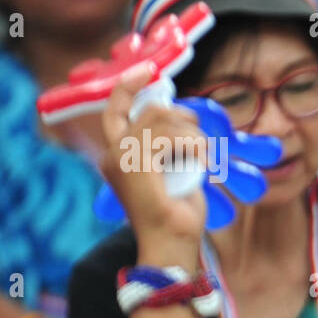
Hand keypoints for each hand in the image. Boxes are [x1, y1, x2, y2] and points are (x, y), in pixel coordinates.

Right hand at [98, 63, 207, 260]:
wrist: (172, 245)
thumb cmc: (177, 217)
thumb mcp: (176, 173)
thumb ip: (171, 148)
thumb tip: (185, 120)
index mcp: (117, 156)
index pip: (114, 109)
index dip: (128, 86)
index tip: (148, 71)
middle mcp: (113, 154)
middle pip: (148, 110)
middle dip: (181, 116)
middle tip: (200, 139)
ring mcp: (121, 159)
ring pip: (161, 119)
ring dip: (192, 134)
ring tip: (204, 156)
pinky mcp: (135, 164)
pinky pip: (169, 135)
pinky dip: (194, 145)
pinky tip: (203, 163)